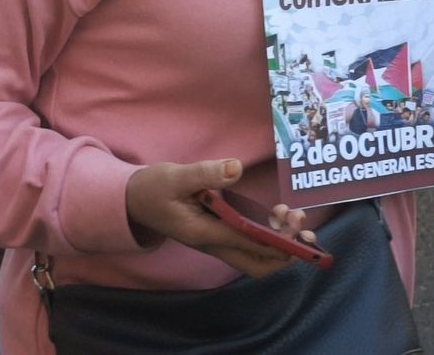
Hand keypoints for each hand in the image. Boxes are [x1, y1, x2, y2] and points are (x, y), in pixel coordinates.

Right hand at [125, 159, 313, 279]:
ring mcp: (216, 241)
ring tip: (293, 216)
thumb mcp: (176, 176)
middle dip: (285, 251)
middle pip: (257, 264)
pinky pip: (249, 243)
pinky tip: (277, 215)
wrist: (133, 200)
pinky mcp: (217, 233)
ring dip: (279, 242)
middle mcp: (213, 244)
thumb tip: (235, 168)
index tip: (294, 225)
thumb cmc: (152, 188)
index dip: (275, 239)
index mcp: (203, 233)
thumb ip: (205, 173)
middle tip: (300, 225)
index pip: (247, 243)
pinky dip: (268, 234)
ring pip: (255, 256)